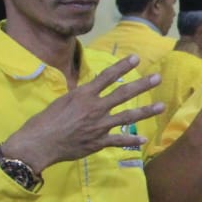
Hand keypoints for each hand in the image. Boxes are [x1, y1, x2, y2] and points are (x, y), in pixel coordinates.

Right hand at [0, 55, 163, 170]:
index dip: (122, 66)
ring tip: (161, 106)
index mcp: (84, 95)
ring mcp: (99, 125)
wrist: (39, 143)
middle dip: (142, 85)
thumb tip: (87, 92)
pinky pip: (119, 140)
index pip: (107, 77)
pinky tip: (144, 139)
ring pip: (128, 116)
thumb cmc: (45, 121)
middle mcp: (95, 108)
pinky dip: (132, 140)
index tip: (136, 58)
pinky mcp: (99, 141)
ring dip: (146, 111)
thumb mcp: (62, 101)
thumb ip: (79, 97)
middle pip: (123, 93)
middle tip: (157, 78)